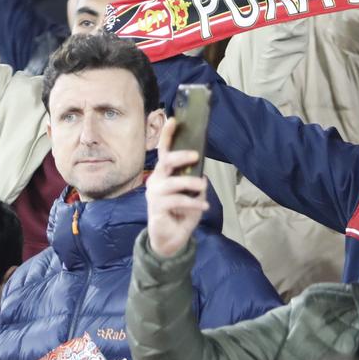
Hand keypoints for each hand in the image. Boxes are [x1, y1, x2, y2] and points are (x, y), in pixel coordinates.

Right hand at [145, 122, 208, 257]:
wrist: (171, 239)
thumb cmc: (181, 212)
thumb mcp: (193, 194)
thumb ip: (196, 182)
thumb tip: (202, 175)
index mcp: (164, 174)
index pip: (164, 151)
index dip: (167, 135)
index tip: (174, 120)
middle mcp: (156, 181)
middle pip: (165, 161)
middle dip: (181, 156)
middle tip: (196, 156)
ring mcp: (155, 195)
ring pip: (173, 182)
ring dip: (191, 183)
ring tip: (201, 187)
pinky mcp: (157, 208)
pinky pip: (178, 201)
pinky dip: (193, 202)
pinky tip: (203, 205)